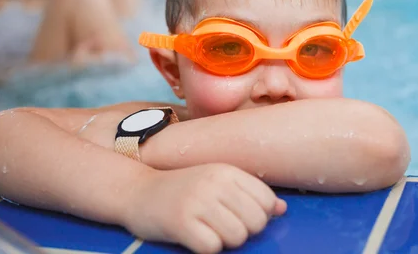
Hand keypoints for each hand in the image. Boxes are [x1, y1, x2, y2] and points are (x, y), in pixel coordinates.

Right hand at [123, 164, 286, 252]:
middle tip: (222, 226)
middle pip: (256, 222)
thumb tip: (282, 209)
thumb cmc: (181, 189)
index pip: (266, 200)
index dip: (259, 215)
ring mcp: (197, 202)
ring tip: (208, 230)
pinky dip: (206, 247)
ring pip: (238, 237)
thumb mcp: (216, 182)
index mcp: (226, 171)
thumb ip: (249, 193)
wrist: (136, 191)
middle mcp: (214, 183)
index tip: (240, 215)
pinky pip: (212, 247)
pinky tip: (194, 236)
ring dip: (225, 241)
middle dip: (244, 231)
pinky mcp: (181, 223)